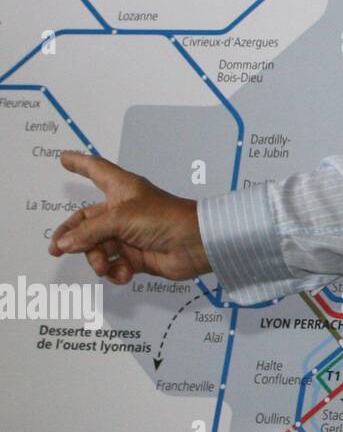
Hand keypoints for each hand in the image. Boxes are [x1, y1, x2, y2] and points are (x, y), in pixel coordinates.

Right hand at [48, 150, 211, 286]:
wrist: (196, 244)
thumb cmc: (164, 218)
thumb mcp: (120, 219)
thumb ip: (88, 232)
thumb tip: (64, 243)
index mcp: (121, 189)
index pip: (96, 170)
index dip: (80, 164)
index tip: (64, 158)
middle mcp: (123, 210)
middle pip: (86, 221)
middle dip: (72, 237)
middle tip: (57, 250)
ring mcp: (129, 234)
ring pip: (98, 247)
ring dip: (97, 259)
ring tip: (104, 266)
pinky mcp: (137, 256)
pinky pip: (114, 265)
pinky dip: (115, 271)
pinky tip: (124, 273)